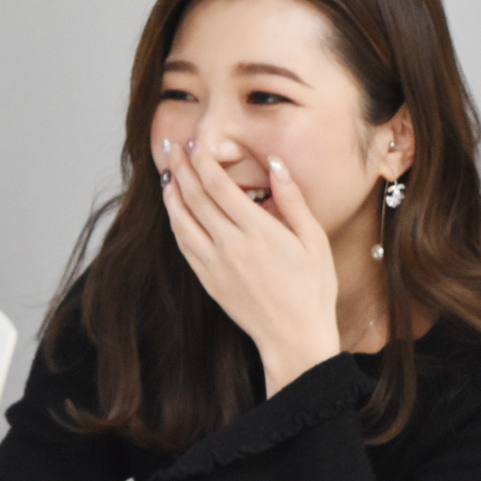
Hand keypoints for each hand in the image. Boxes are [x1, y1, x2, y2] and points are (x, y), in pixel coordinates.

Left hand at [163, 139, 340, 394]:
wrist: (294, 337)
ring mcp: (215, 265)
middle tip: (171, 146)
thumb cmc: (312, 289)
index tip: (195, 143)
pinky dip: (176, 223)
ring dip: (172, 194)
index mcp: (257, 231)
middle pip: (195, 197)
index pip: (219, 186)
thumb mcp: (314, 240)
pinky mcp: (208, 281)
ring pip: (182, 221)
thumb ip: (292, 200)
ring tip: (166, 173)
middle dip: (180, 168)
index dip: (203, 161)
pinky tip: (175, 210)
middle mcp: (230, 245)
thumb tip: (276, 164)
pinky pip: (184, 245)